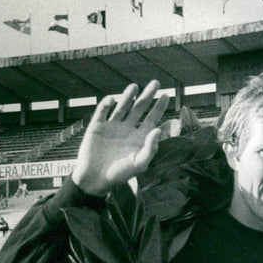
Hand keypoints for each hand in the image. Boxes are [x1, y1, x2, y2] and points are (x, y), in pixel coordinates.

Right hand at [73, 80, 168, 195]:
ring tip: (135, 86)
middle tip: (155, 83)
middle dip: (147, 96)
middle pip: (139, 108)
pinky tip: (113, 100)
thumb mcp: (140, 163)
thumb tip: (159, 129)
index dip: (159, 107)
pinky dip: (107, 104)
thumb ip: (151, 147)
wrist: (95, 179)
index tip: (166, 95)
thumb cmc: (120, 174)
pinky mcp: (97, 126)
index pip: (152, 118)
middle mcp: (127, 129)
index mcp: (139, 137)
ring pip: (122, 107)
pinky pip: (102, 111)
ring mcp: (112, 127)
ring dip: (128, 96)